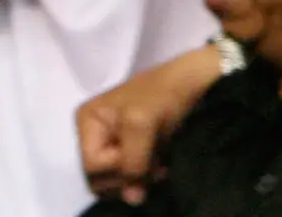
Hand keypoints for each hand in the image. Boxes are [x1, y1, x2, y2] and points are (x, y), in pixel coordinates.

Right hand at [76, 44, 218, 204]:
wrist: (193, 81)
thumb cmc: (162, 94)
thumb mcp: (140, 123)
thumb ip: (131, 160)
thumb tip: (131, 199)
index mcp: (87, 122)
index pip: (91, 166)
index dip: (116, 168)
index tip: (142, 156)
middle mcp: (95, 134)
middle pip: (101, 176)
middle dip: (128, 176)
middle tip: (154, 165)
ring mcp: (115, 143)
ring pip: (118, 179)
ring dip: (141, 177)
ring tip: (160, 164)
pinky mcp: (134, 150)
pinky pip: (132, 175)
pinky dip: (147, 175)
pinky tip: (161, 165)